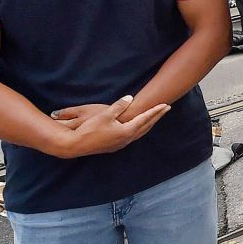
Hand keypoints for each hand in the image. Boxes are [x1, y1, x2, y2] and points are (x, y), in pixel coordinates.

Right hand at [57, 96, 171, 156]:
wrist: (76, 145)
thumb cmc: (90, 128)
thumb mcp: (105, 114)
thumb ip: (119, 106)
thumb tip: (130, 98)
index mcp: (127, 131)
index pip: (145, 118)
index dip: (155, 111)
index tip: (165, 104)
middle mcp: (127, 139)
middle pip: (146, 126)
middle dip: (157, 117)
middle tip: (166, 108)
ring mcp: (121, 143)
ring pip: (140, 132)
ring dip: (149, 124)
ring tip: (156, 117)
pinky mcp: (115, 145)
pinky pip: (133, 136)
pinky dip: (140, 129)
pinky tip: (138, 128)